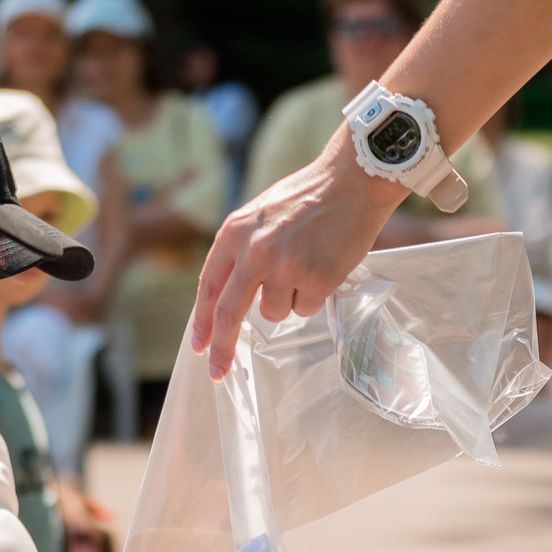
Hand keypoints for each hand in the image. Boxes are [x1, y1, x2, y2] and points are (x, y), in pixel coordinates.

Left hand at [190, 138, 403, 378]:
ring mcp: (285, 266)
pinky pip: (305, 308)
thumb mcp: (261, 215)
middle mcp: (254, 250)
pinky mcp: (316, 279)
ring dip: (288, 300)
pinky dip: (314, 296)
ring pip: (273, 313)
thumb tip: (227, 296)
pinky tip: (324, 266)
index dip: (202, 320)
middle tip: (218, 371)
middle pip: (229, 313)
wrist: (353, 180)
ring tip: (306, 265)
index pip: (209, 286)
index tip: (199, 346)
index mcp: (234, 232)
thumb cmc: (309, 197)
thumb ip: (242, 250)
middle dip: (222, 348)